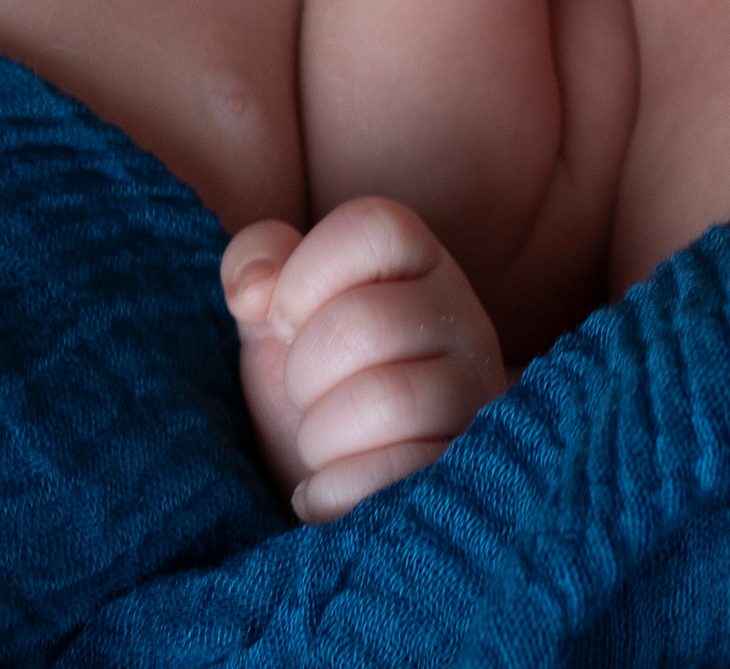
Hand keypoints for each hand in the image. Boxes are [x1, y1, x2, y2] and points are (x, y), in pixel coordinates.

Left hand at [220, 198, 509, 522]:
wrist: (352, 503)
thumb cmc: (319, 392)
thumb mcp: (280, 320)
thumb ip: (258, 268)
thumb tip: (252, 291)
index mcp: (421, 269)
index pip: (373, 226)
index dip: (305, 275)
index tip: (285, 321)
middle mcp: (465, 325)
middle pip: (363, 322)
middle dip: (304, 373)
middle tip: (308, 400)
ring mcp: (477, 404)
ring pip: (385, 400)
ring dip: (321, 436)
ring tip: (323, 449)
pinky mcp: (466, 478)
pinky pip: (395, 476)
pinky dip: (334, 492)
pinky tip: (324, 494)